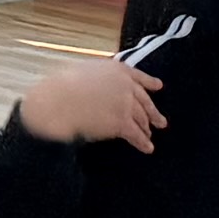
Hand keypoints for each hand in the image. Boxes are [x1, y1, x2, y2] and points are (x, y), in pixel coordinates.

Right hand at [15, 56, 165, 150]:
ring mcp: (126, 104)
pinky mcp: (122, 123)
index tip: (158, 86)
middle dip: (153, 112)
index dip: (150, 82)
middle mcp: (126, 85)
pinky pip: (136, 135)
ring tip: (149, 135)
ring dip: (146, 128)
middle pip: (144, 100)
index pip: (138, 76)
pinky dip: (143, 143)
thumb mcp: (83, 71)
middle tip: (160, 121)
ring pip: (142, 118)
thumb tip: (97, 86)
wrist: (58, 102)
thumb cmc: (61, 86)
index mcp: (116, 69)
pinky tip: (148, 148)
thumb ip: (97, 77)